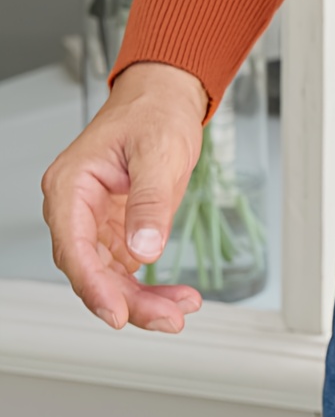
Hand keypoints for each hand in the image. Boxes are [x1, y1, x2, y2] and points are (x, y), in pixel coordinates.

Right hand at [41, 61, 208, 331]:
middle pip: (92, 271)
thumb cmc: (154, 111)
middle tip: (168, 318)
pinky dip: (150, 287)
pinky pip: (127, 270)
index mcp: (71, 186)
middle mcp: (76, 209)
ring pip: (110, 278)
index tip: (116, 314)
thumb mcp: (158, 151)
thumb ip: (151, 201)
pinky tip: (176, 297)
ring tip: (181, 309)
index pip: (73, 248)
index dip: (93, 286)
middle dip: (128, 301)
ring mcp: (95, 223)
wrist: (166, 97)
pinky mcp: (116, 231)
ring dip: (142, 300)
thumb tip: (145, 250)